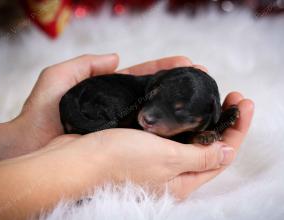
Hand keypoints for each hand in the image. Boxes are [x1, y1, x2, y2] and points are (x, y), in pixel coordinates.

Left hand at [13, 54, 195, 152]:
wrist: (30, 145)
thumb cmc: (40, 112)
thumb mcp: (59, 78)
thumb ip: (85, 64)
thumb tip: (116, 57)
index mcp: (109, 91)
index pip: (143, 76)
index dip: (165, 69)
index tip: (187, 64)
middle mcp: (120, 109)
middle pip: (155, 94)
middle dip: (179, 85)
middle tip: (203, 79)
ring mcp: (121, 127)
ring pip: (155, 115)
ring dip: (178, 108)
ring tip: (204, 99)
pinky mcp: (119, 145)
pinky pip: (145, 138)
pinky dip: (165, 133)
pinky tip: (184, 129)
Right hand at [40, 60, 253, 198]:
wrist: (76, 159)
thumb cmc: (118, 161)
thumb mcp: (166, 160)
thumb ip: (199, 157)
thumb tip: (228, 151)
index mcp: (181, 180)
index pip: (222, 156)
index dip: (237, 130)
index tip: (243, 103)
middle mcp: (172, 171)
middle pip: (208, 145)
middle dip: (224, 121)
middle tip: (232, 96)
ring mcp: (157, 158)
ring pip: (189, 136)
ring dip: (203, 116)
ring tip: (211, 94)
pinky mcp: (143, 145)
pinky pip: (170, 130)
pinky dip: (181, 116)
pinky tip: (182, 102)